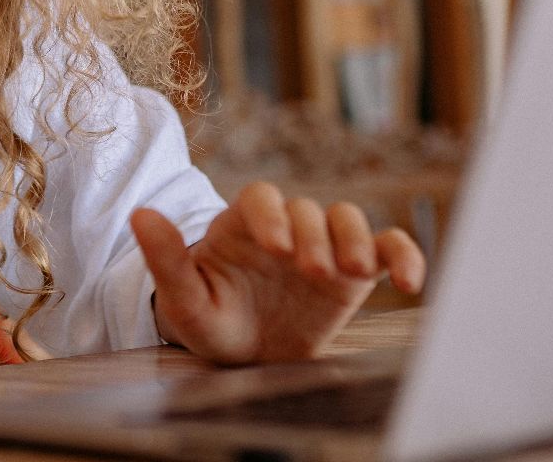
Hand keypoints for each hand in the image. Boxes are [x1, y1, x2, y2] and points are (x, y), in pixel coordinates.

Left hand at [132, 182, 424, 364]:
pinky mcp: (356, 272)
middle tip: (312, 272)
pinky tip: (412, 281)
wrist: (246, 354)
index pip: (261, 198)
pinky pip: (388, 249)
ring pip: (349, 219)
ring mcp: (325, 246)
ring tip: (357, 271)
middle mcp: (288, 227)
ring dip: (357, 239)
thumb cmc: (211, 321)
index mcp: (244, 225)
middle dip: (315, 236)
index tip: (276, 249)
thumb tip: (140, 215)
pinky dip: (405, 255)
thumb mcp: (184, 299)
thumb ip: (167, 259)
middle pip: (310, 209)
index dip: (272, 215)